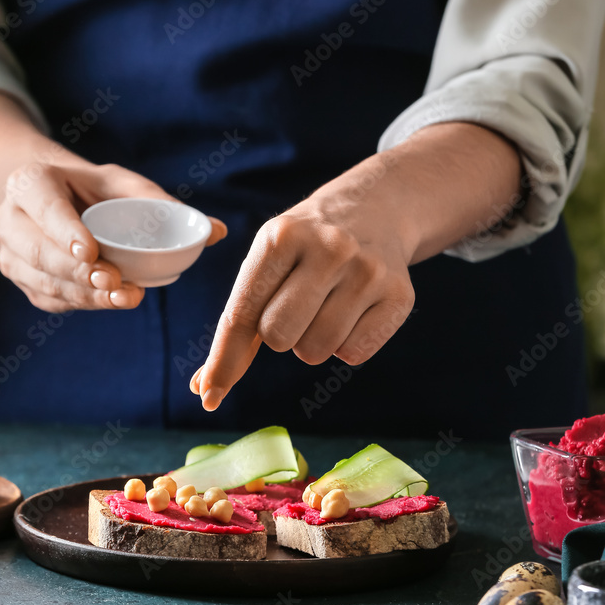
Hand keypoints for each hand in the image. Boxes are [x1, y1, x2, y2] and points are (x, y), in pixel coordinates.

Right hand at [0, 157, 226, 312]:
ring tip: (123, 296)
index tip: (90, 253)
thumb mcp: (124, 184)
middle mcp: (9, 216)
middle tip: (114, 282)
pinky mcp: (21, 279)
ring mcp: (9, 252)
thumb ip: (164, 204)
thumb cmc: (96, 188)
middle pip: (37, 250)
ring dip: (82, 294)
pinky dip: (79, 303)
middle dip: (76, 272)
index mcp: (29, 181)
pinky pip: (47, 298)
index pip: (42, 205)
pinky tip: (110, 301)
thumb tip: (217, 231)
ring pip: (41, 279)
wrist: (59, 199)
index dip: (63, 230)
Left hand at [191, 153, 416, 409]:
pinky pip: (354, 354)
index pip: (242, 313)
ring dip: (313, 340)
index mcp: (282, 235)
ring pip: (316, 350)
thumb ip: (238, 320)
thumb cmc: (305, 247)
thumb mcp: (268, 259)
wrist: (375, 209)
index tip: (209, 396)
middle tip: (295, 306)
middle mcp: (328, 248)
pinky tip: (353, 309)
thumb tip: (206, 388)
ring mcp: (368, 271)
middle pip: (278, 336)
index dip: (224, 359)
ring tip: (326, 303)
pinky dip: (346, 344)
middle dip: (279, 335)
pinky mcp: (399, 295)